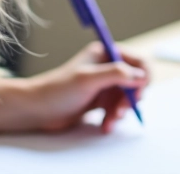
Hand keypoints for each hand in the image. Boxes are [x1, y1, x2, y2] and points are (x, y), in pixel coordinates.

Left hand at [28, 41, 149, 132]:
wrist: (37, 109)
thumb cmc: (57, 90)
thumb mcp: (88, 79)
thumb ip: (116, 74)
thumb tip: (140, 76)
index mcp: (105, 54)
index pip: (136, 61)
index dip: (142, 77)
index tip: (138, 92)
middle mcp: (106, 68)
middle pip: (134, 82)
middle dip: (131, 98)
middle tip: (121, 110)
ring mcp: (102, 85)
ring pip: (126, 98)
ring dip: (122, 111)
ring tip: (111, 120)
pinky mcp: (98, 101)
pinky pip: (115, 109)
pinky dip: (113, 118)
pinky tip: (105, 126)